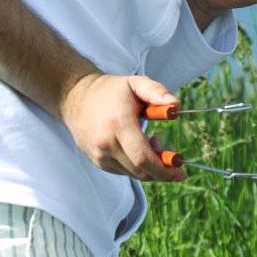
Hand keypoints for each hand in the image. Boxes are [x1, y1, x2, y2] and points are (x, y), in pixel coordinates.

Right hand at [59, 72, 186, 181]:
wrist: (75, 98)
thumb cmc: (110, 91)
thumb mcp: (136, 83)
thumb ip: (158, 92)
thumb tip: (176, 107)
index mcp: (118, 124)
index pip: (143, 158)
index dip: (165, 169)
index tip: (182, 171)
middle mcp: (106, 144)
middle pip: (141, 171)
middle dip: (162, 170)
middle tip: (174, 158)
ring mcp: (99, 156)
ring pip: (133, 173)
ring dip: (150, 166)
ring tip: (153, 142)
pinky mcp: (97, 162)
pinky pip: (123, 171)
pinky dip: (137, 166)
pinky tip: (139, 148)